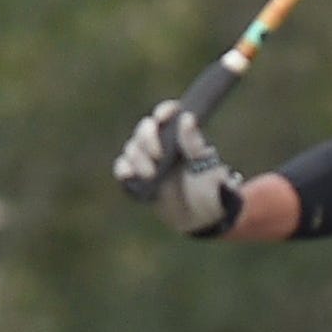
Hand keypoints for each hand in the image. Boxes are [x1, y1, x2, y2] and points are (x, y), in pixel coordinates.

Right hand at [114, 101, 243, 235]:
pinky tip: (130, 175)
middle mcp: (163, 144)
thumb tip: (187, 118)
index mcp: (181, 136)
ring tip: (151, 174)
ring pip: (132, 147)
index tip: (163, 118)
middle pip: (145, 128)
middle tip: (159, 155)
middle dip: (148, 138)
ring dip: (138, 157)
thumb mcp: (208, 168)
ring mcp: (149, 161)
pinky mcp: (138, 178)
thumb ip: (195, 145)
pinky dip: (123, 169)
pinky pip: (122, 167)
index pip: (168, 114)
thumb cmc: (210, 191)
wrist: (202, 219)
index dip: (163, 112)